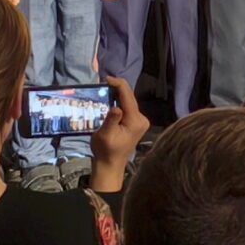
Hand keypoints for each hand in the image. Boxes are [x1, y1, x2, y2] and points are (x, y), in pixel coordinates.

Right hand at [89, 76, 149, 190]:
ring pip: (129, 102)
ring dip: (118, 95)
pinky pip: (128, 108)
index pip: (128, 96)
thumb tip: (116, 107)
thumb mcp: (105, 135)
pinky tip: (111, 100)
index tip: (106, 79)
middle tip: (103, 83)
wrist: (110, 165)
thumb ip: (112, 120)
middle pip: (130, 98)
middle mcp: (141, 119)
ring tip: (105, 89)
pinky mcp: (136, 124)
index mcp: (135, 120)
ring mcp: (140, 122)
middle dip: (117, 88)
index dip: (118, 84)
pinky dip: (120, 102)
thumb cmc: (106, 151)